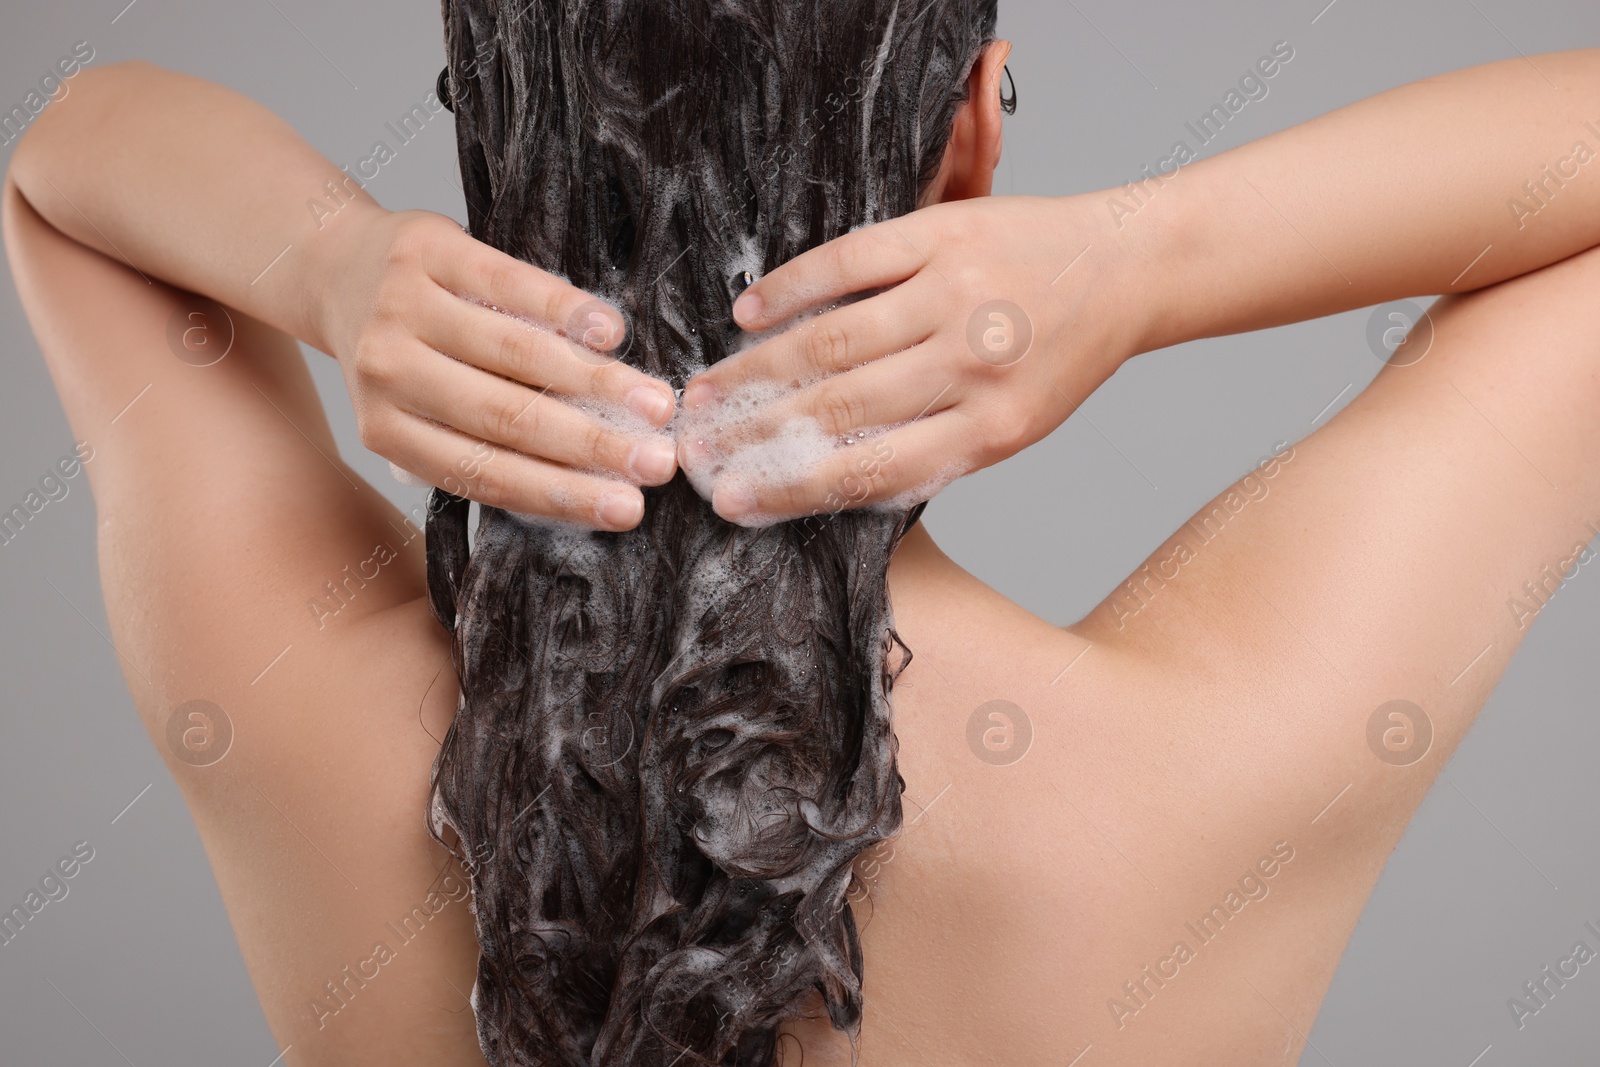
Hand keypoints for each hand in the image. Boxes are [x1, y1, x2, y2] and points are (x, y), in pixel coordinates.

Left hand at [318, 208, 677, 529]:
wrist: (338, 266)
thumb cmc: (405, 353)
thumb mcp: (421, 411)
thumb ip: (482, 444)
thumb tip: (590, 486)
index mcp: (386, 431)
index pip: (485, 473)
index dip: (562, 494)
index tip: (627, 509)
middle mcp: (387, 373)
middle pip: (507, 419)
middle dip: (593, 447)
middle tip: (659, 464)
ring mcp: (401, 309)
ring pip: (516, 355)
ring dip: (597, 383)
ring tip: (657, 404)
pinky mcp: (425, 251)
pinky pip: (510, 284)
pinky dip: (567, 311)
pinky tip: (612, 332)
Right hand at [677, 194, 1140, 524]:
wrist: (1123, 268)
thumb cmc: (1057, 359)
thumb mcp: (1009, 428)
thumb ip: (928, 451)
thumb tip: (821, 481)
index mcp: (992, 429)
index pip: (870, 471)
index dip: (790, 490)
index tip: (731, 501)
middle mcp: (973, 363)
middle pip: (837, 407)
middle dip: (754, 434)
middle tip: (695, 446)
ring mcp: (956, 294)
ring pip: (830, 340)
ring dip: (755, 370)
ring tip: (704, 391)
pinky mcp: (942, 233)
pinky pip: (848, 261)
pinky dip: (790, 288)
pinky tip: (748, 313)